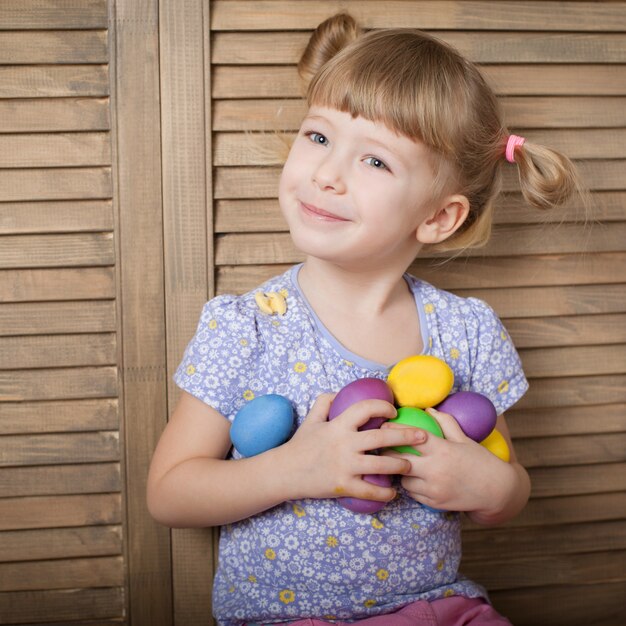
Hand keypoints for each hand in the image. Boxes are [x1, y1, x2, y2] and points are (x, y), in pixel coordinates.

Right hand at [279, 394, 426, 502]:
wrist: (284, 472)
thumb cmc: (300, 445)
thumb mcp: (311, 420)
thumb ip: (324, 402)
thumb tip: (340, 392)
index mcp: (338, 425)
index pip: (366, 408)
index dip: (383, 406)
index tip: (394, 411)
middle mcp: (345, 444)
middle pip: (383, 436)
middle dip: (407, 435)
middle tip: (423, 437)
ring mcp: (346, 465)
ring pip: (382, 464)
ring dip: (401, 465)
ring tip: (411, 466)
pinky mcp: (344, 485)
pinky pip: (370, 490)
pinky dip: (385, 493)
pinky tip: (393, 494)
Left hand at [383, 408, 518, 515]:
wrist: (497, 491)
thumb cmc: (480, 460)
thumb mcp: (464, 439)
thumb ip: (445, 423)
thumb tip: (428, 408)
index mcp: (443, 450)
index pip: (412, 437)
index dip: (395, 430)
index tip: (383, 425)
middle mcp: (436, 470)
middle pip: (399, 461)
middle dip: (387, 453)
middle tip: (381, 446)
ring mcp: (434, 489)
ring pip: (403, 479)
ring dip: (399, 471)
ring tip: (396, 463)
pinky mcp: (434, 503)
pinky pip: (413, 494)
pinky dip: (410, 485)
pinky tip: (411, 478)